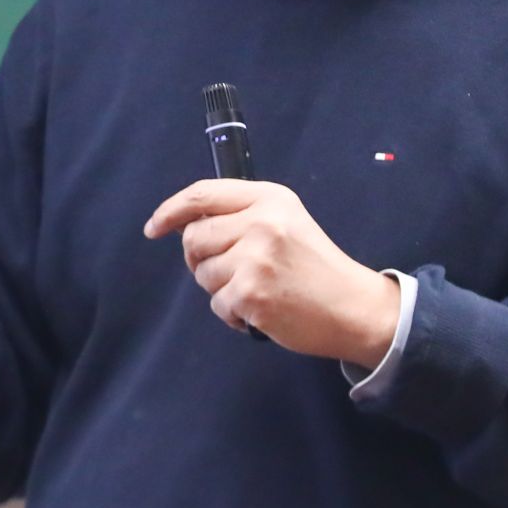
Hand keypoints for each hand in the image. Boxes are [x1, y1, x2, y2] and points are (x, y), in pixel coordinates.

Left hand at [144, 179, 399, 366]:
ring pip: (202, 274)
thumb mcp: (286, 222)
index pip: (203, 194)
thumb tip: (186, 225)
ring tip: (255, 291)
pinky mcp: (251, 293)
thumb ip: (242, 215)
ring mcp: (255, 258)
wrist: (353, 306)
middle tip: (229, 273)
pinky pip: (217, 304)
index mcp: (269, 198)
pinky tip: (260, 311)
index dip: (171, 211)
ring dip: (221, 289)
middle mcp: (261, 222)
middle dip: (201, 260)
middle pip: (194, 238)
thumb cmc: (316, 268)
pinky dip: (233, 314)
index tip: (155, 227)